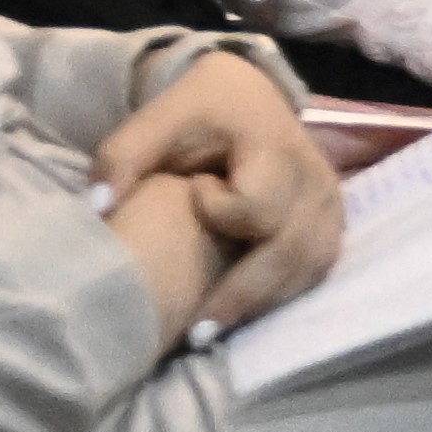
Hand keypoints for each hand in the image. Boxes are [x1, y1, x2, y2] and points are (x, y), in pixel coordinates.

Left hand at [99, 52, 345, 313]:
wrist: (251, 98)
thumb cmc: (199, 111)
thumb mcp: (159, 117)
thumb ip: (124, 156)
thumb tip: (98, 209)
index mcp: (274, 145)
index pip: (258, 203)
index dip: (222, 211)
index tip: (192, 191)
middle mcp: (315, 177)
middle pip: (291, 249)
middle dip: (243, 294)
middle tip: (195, 333)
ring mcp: (330, 203)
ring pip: (309, 267)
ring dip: (263, 303)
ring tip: (211, 330)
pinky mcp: (333, 223)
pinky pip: (316, 270)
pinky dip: (281, 294)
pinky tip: (241, 311)